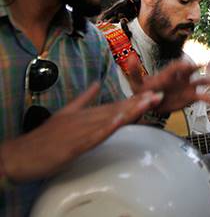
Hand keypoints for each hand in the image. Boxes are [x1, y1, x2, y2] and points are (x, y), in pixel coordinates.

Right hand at [1, 83, 161, 182]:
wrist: (21, 154)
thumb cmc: (44, 138)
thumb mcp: (65, 114)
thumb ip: (83, 99)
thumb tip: (97, 84)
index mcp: (85, 113)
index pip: (114, 105)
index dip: (135, 99)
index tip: (153, 93)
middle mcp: (85, 118)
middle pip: (116, 109)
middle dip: (138, 102)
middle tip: (159, 95)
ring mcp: (79, 130)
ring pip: (109, 119)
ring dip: (129, 111)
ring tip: (147, 103)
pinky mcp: (73, 145)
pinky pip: (93, 136)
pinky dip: (107, 128)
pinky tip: (119, 122)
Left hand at [127, 57, 209, 113]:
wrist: (150, 102)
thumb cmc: (143, 91)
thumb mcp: (136, 83)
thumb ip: (134, 71)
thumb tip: (130, 56)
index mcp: (169, 72)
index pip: (176, 67)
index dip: (183, 66)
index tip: (190, 65)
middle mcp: (181, 77)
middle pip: (193, 71)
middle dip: (200, 69)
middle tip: (209, 66)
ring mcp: (188, 86)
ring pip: (203, 83)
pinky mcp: (191, 97)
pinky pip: (205, 98)